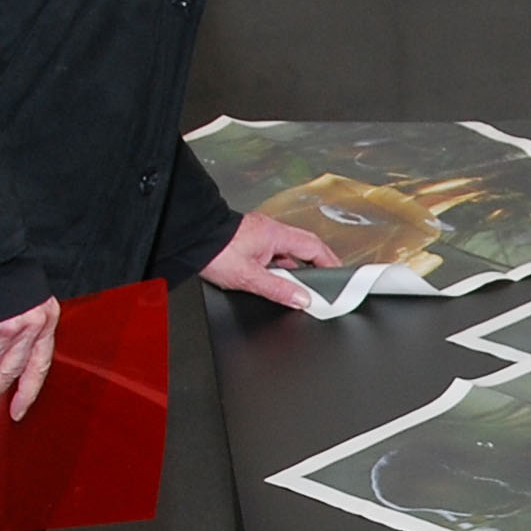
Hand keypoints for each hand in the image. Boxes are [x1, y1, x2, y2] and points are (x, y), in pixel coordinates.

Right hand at [0, 296, 59, 420]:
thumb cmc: (3, 269)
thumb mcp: (27, 296)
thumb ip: (24, 324)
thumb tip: (6, 354)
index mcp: (44, 321)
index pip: (39, 366)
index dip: (27, 392)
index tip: (16, 412)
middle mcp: (28, 328)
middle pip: (7, 372)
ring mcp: (4, 330)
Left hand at [200, 210, 339, 309]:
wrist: (190, 240)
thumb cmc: (214, 251)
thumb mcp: (250, 277)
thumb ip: (279, 289)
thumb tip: (302, 299)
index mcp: (275, 234)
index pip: (314, 246)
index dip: (330, 261)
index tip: (340, 274)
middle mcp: (270, 231)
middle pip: (304, 247)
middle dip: (317, 265)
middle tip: (325, 282)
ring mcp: (259, 235)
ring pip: (287, 252)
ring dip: (294, 268)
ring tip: (299, 287)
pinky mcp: (249, 240)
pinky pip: (273, 253)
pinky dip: (279, 266)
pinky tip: (275, 280)